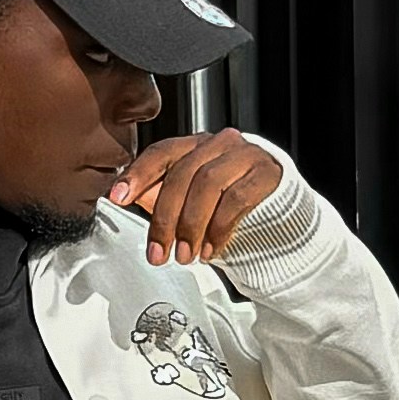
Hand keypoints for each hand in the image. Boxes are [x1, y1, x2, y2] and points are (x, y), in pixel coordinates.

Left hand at [108, 129, 282, 266]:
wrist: (280, 221)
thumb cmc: (232, 209)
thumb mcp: (190, 204)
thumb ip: (160, 198)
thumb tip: (124, 198)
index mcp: (197, 146)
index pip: (162, 153)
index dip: (138, 174)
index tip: (118, 197)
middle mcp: (220, 144)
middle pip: (183, 173)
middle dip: (166, 217)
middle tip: (159, 252)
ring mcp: (246, 155)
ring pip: (208, 183)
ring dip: (192, 225)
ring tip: (187, 255)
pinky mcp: (268, 174)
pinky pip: (237, 198)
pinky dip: (219, 228)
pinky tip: (212, 249)